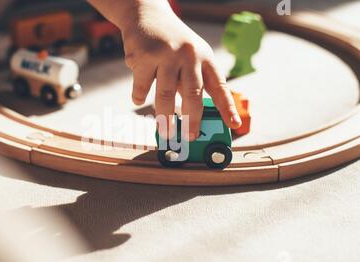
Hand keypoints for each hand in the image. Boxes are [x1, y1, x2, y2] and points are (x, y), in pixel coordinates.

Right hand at [121, 0, 241, 139]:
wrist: (146, 14)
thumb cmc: (170, 42)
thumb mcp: (189, 57)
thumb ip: (189, 83)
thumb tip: (189, 116)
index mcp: (205, 57)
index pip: (219, 86)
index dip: (228, 108)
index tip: (234, 125)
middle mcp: (189, 55)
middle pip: (193, 95)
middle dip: (191, 120)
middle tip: (189, 137)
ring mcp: (166, 54)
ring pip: (165, 95)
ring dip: (163, 117)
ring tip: (164, 130)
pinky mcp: (143, 56)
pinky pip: (141, 87)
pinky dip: (138, 96)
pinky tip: (138, 99)